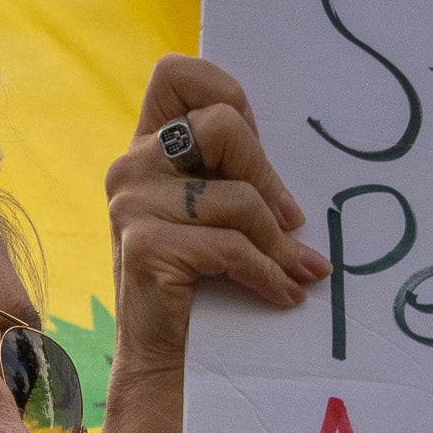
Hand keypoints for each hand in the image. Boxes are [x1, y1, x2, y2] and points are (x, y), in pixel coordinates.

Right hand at [102, 55, 322, 385]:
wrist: (163, 358)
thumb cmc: (199, 281)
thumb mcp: (211, 212)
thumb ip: (230, 172)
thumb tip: (294, 163)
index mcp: (147, 146)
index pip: (177, 74)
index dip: (225, 93)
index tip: (256, 142)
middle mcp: (130, 166)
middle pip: (222, 126)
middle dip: (269, 175)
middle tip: (294, 221)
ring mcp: (131, 206)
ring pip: (237, 198)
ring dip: (280, 243)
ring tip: (302, 271)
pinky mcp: (145, 248)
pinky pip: (230, 247)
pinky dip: (268, 273)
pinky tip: (284, 293)